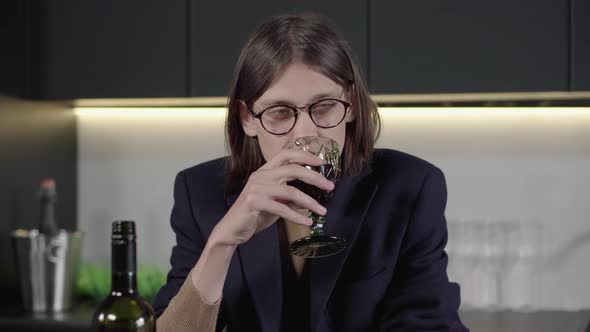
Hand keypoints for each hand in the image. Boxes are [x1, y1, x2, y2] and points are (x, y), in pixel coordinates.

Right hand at [210, 149, 334, 245]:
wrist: (232, 229)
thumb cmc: (255, 214)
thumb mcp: (276, 203)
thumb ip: (291, 197)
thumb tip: (312, 197)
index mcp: (265, 171)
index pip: (286, 154)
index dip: (305, 155)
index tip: (321, 162)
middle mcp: (260, 175)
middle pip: (293, 169)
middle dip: (314, 177)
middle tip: (330, 186)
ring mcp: (256, 188)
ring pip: (290, 191)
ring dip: (310, 202)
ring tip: (322, 211)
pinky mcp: (253, 202)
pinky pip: (281, 208)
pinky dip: (297, 216)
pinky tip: (307, 222)